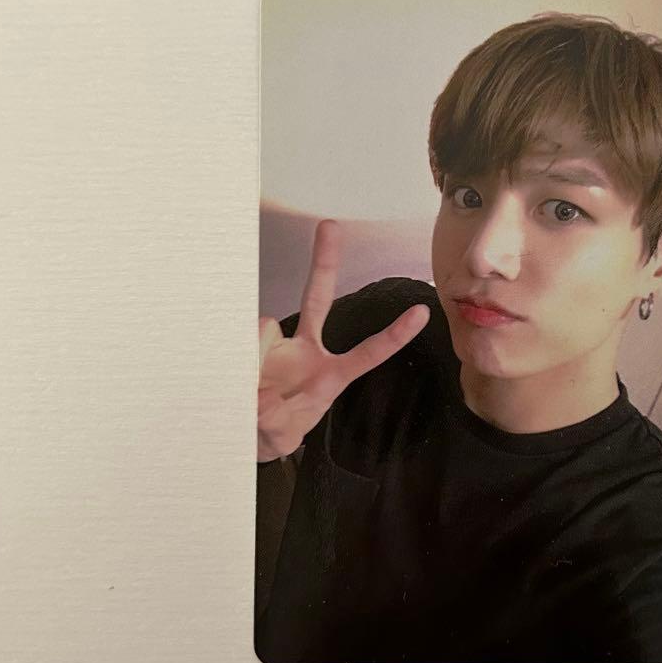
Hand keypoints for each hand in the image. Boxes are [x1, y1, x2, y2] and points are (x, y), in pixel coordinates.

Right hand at [256, 219, 430, 462]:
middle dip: (323, 260)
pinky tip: (239, 385)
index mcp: (329, 374)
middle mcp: (305, 349)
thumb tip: (262, 397)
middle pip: (317, 298)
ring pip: (265, 327)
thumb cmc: (274, 432)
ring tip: (251, 395)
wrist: (243, 433)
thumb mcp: (281, 436)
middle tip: (331, 226)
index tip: (422, 312)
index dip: (394, 334)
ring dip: (255, 361)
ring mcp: (274, 344)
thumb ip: (276, 422)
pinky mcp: (245, 344)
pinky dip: (238, 366)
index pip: (368, 353)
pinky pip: (242, 344)